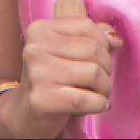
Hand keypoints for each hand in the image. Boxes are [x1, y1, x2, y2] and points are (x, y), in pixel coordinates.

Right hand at [0, 0, 122, 138]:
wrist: (24, 114)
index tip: (101, 58)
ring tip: (99, 93)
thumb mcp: (66, 52)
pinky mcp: (41, 100)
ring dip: (104, 88)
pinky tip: (98, 105)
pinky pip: (84, 99)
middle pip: (92, 49)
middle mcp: (35, 48)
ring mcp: (36, 74)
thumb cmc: (51, 79)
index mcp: (40, 30)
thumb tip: (116, 38)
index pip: (86, 25)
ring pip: (93, 73)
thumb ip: (91, 38)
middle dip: (106, 67)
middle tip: (101, 80)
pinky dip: (99, 104)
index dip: (103, 43)